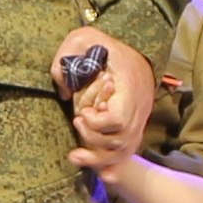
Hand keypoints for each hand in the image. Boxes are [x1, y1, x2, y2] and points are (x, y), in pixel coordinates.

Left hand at [60, 30, 157, 157]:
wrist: (136, 48)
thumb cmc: (106, 44)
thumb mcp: (82, 38)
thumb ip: (67, 57)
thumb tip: (64, 91)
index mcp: (127, 86)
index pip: (119, 118)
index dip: (99, 122)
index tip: (84, 112)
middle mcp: (137, 106)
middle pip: (121, 140)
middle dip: (94, 139)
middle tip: (78, 121)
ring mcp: (138, 117)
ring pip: (124, 149)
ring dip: (99, 157)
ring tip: (76, 154)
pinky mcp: (135, 124)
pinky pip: (126, 150)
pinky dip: (108, 161)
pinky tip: (91, 164)